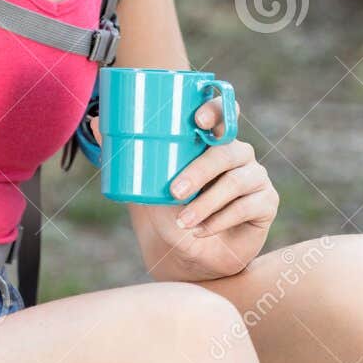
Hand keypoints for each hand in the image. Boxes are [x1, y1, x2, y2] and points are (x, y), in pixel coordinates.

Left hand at [92, 97, 278, 278]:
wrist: (188, 255)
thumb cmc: (168, 212)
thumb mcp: (144, 183)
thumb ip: (125, 154)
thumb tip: (95, 122)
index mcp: (211, 140)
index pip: (223, 112)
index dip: (216, 108)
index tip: (196, 119)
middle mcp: (238, 154)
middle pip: (228, 150)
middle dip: (201, 170)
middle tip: (174, 192)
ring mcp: (256, 177)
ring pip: (237, 181)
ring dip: (208, 203)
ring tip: (183, 223)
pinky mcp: (266, 203)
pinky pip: (249, 206)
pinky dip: (222, 220)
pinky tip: (202, 231)